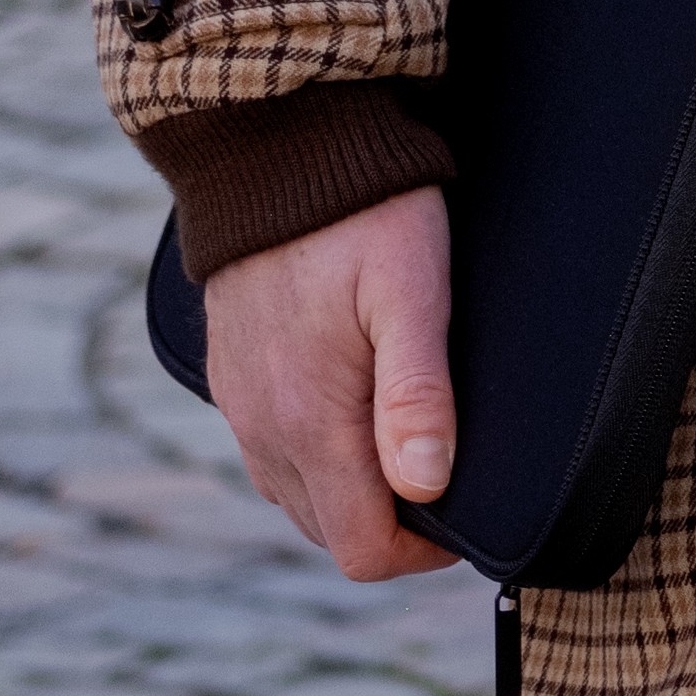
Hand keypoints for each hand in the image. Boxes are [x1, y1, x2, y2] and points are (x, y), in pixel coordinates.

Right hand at [205, 189, 462, 584]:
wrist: (276, 144)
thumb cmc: (362, 212)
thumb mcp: (411, 291)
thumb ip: (417, 393)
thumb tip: (426, 486)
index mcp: (308, 422)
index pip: (363, 550)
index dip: (423, 552)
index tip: (465, 513)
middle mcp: (263, 429)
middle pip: (330, 534)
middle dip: (391, 526)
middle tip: (445, 471)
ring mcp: (240, 406)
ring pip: (299, 500)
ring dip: (352, 495)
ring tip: (406, 442)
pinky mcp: (230, 377)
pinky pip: (271, 456)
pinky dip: (316, 461)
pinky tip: (354, 416)